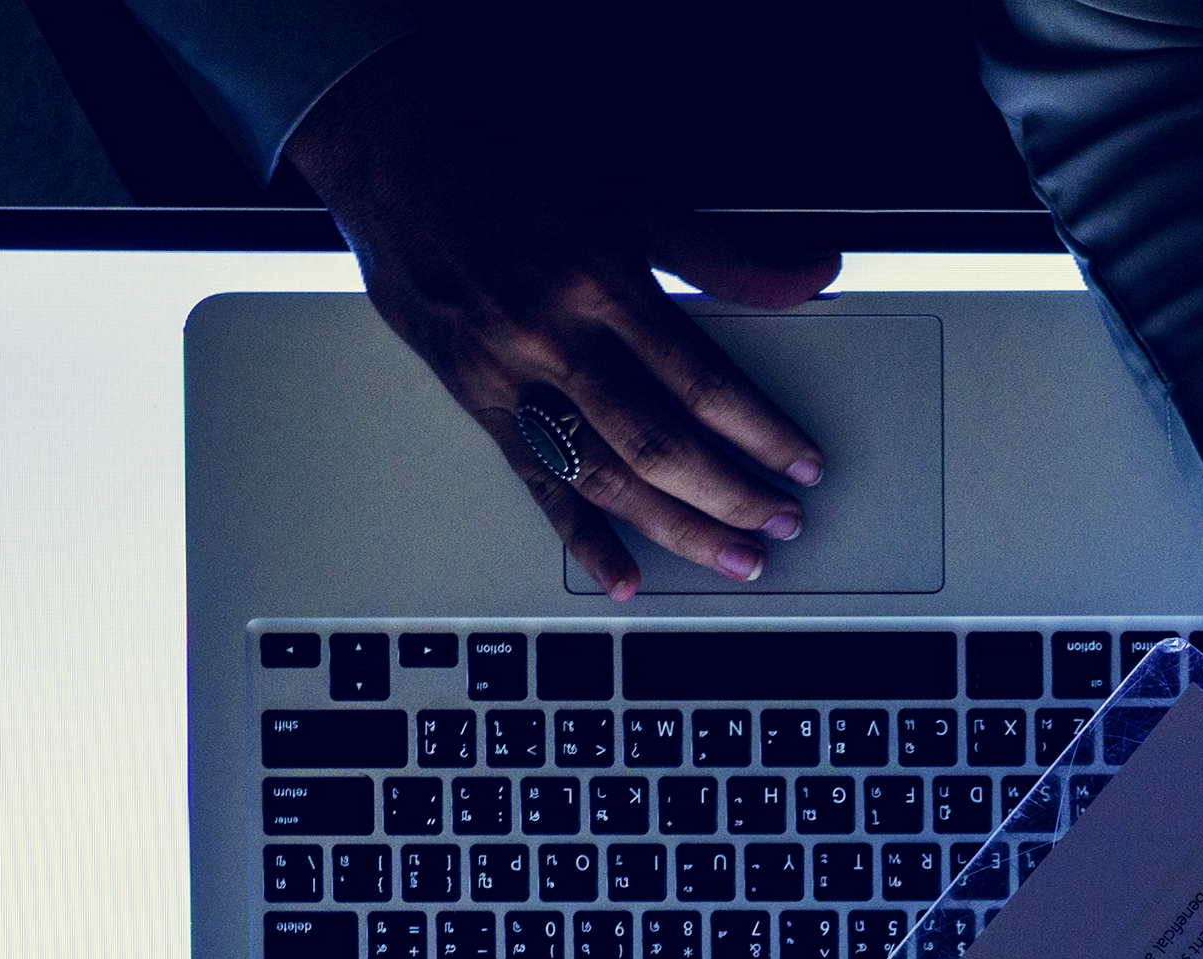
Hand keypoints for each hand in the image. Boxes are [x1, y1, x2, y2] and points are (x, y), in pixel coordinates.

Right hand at [286, 30, 834, 597]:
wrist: (388, 140)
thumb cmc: (505, 153)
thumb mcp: (623, 189)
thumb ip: (721, 253)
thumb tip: (815, 272)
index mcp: (599, 278)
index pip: (700, 381)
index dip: (761, 433)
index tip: (802, 463)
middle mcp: (551, 333)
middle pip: (657, 442)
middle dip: (732, 495)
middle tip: (783, 522)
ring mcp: (506, 371)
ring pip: (603, 476)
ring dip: (676, 528)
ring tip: (733, 558)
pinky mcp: (472, 395)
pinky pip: (534, 481)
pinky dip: (580, 536)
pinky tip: (621, 574)